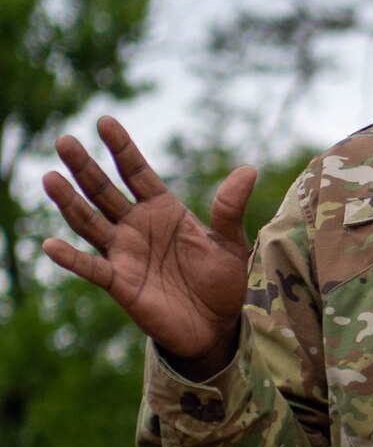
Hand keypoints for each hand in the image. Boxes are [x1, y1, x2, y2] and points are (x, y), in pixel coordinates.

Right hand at [41, 117, 258, 379]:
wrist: (218, 325)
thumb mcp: (231, 242)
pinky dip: (71, 258)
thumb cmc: (223, 280)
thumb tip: (249, 169)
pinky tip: (50, 245)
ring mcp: (124, 253)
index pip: (137, 173)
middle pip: (105, 191)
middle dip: (85, 167)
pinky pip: (91, 268)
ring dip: (70, 202)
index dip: (122, 149)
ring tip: (50, 177)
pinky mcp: (120, 283)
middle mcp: (137, 227)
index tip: (104, 121)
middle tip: (65, 140)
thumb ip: (229, 208)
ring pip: (90, 223)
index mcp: (163, 210)